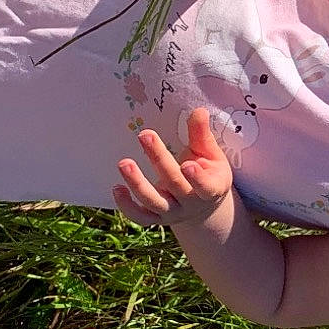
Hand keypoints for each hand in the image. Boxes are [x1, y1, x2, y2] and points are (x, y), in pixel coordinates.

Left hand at [113, 108, 235, 227]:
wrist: (202, 203)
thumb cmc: (208, 172)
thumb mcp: (211, 154)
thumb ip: (202, 135)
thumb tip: (198, 110)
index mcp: (211, 189)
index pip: (206, 187)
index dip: (197, 178)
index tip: (187, 164)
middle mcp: (190, 203)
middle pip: (174, 183)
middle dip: (159, 159)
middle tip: (145, 135)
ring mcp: (172, 213)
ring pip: (153, 202)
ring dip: (137, 183)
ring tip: (124, 163)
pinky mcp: (156, 218)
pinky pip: (140, 217)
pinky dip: (126, 206)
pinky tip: (116, 188)